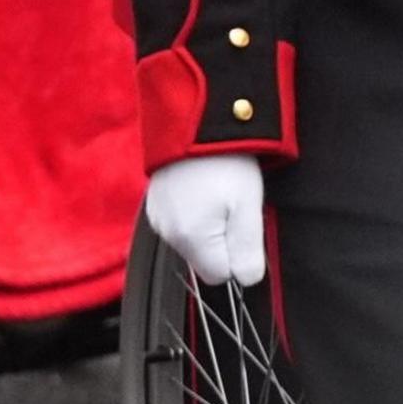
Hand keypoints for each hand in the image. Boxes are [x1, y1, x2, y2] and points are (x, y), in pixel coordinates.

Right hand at [143, 154, 266, 286]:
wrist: (194, 123)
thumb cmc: (225, 164)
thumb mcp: (248, 208)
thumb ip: (248, 252)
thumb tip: (246, 280)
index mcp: (190, 238)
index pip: (219, 276)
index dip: (236, 258)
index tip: (242, 228)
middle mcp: (167, 234)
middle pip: (203, 261)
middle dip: (221, 244)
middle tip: (232, 209)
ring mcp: (156, 219)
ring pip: (192, 244)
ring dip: (207, 230)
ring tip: (216, 196)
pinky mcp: (153, 206)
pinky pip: (179, 227)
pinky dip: (193, 217)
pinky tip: (201, 192)